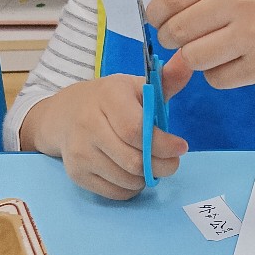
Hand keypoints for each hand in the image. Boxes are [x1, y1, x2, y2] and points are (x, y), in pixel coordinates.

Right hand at [22, 63, 188, 199]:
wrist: (64, 114)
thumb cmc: (109, 99)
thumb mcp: (135, 85)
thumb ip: (165, 79)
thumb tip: (189, 62)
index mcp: (108, 97)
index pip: (136, 130)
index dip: (163, 144)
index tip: (181, 147)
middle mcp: (88, 125)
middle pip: (134, 160)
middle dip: (162, 166)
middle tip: (171, 162)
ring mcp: (79, 152)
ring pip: (127, 179)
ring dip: (147, 177)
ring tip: (150, 164)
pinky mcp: (76, 173)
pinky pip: (115, 192)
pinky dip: (132, 188)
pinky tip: (132, 173)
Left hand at [146, 0, 254, 89]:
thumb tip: (158, 11)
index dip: (156, 13)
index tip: (157, 19)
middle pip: (180, 30)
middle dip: (169, 37)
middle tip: (176, 37)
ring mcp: (254, 35)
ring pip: (194, 58)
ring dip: (191, 56)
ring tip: (205, 47)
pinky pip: (217, 79)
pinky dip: (214, 73)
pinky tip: (228, 59)